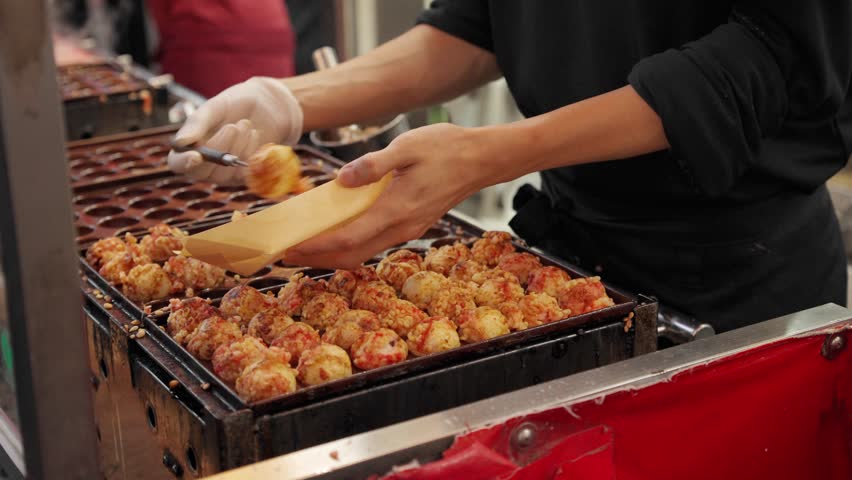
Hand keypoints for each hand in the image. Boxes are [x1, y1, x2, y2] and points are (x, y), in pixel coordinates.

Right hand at [166, 77, 302, 184]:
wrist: (268, 104)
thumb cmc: (235, 103)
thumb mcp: (215, 107)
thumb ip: (197, 123)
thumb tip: (179, 143)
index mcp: (189, 146)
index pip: (177, 163)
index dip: (183, 163)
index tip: (196, 155)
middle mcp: (204, 164)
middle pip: (202, 172)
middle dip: (220, 149)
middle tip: (233, 127)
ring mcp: (225, 172)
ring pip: (226, 172)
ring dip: (238, 147)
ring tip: (246, 125)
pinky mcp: (245, 175)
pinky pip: (245, 173)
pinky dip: (252, 151)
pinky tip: (255, 134)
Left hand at [283, 123, 495, 268]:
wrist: (479, 160)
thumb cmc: (444, 149)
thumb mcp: (407, 146)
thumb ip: (373, 165)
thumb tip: (341, 179)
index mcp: (397, 209)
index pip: (348, 238)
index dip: (316, 246)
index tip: (290, 246)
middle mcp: (401, 228)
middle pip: (351, 255)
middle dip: (316, 258)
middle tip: (285, 252)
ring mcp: (406, 230)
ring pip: (362, 253)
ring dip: (330, 254)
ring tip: (302, 246)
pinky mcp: (409, 227)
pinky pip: (372, 244)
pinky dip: (347, 245)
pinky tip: (333, 232)